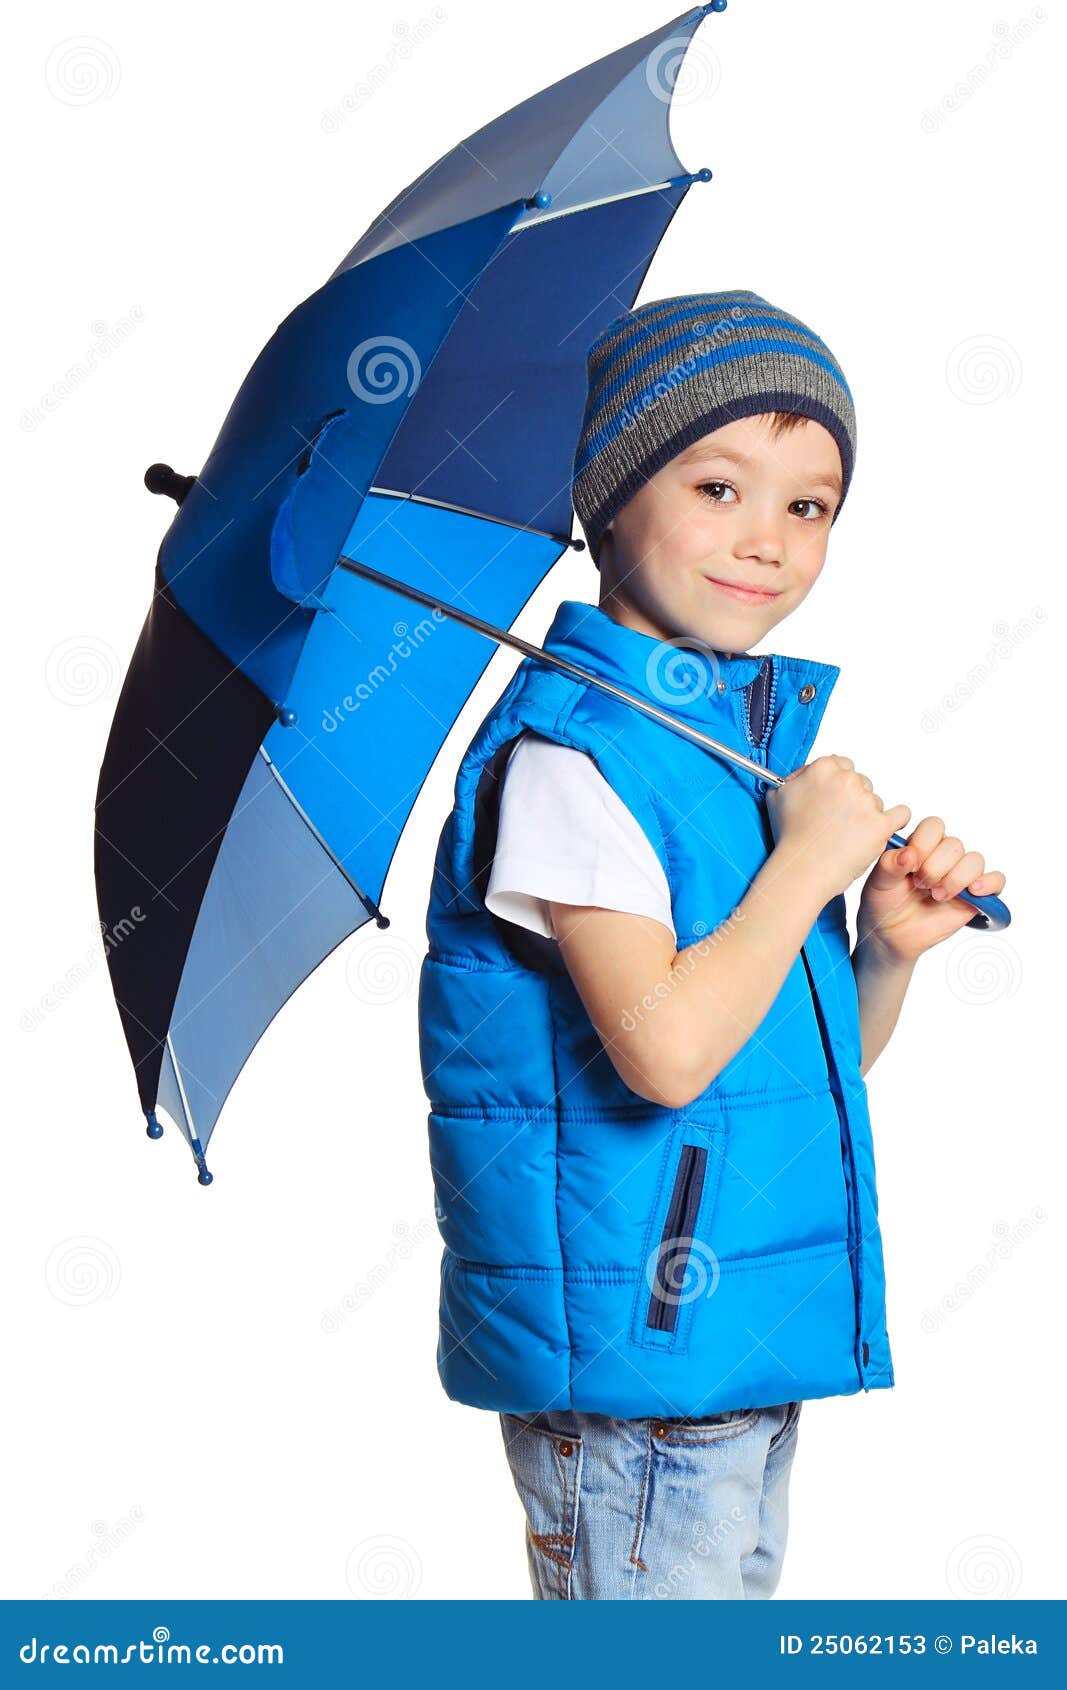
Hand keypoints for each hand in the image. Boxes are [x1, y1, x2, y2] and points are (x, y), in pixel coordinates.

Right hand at [766, 754, 910, 902]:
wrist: (801, 868)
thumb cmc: (789, 837)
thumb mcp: (778, 796)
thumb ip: (796, 778)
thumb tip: (807, 775)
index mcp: (823, 768)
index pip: (842, 765)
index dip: (837, 785)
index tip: (833, 799)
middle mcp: (846, 780)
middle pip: (860, 782)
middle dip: (852, 800)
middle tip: (838, 821)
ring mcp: (865, 802)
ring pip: (875, 801)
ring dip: (866, 815)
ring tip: (847, 836)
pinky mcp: (880, 824)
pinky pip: (901, 815)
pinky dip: (895, 821)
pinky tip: (885, 828)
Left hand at [857, 815, 1006, 963]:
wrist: (892, 934)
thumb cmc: (884, 902)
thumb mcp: (879, 883)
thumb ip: (889, 865)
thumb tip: (909, 853)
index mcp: (921, 844)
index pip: (933, 827)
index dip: (925, 843)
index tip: (911, 865)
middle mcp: (943, 855)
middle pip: (954, 845)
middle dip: (936, 867)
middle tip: (921, 885)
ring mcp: (961, 873)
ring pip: (974, 860)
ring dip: (956, 878)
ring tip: (938, 896)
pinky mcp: (976, 894)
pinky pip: (996, 880)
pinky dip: (989, 883)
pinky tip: (973, 891)